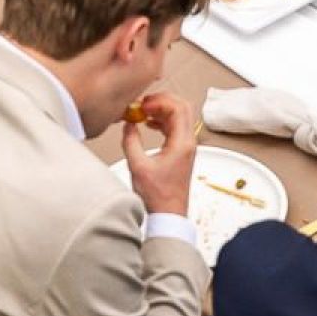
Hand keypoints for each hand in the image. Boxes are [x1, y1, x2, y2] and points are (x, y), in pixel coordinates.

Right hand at [120, 90, 196, 219]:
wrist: (168, 214)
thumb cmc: (158, 196)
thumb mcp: (138, 166)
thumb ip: (131, 141)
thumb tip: (128, 124)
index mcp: (181, 144)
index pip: (177, 108)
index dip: (159, 101)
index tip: (142, 105)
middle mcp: (188, 143)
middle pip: (182, 107)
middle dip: (162, 100)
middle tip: (144, 103)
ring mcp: (186, 147)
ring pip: (180, 116)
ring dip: (162, 109)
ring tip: (143, 112)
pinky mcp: (181, 152)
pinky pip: (176, 127)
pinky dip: (163, 120)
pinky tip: (149, 124)